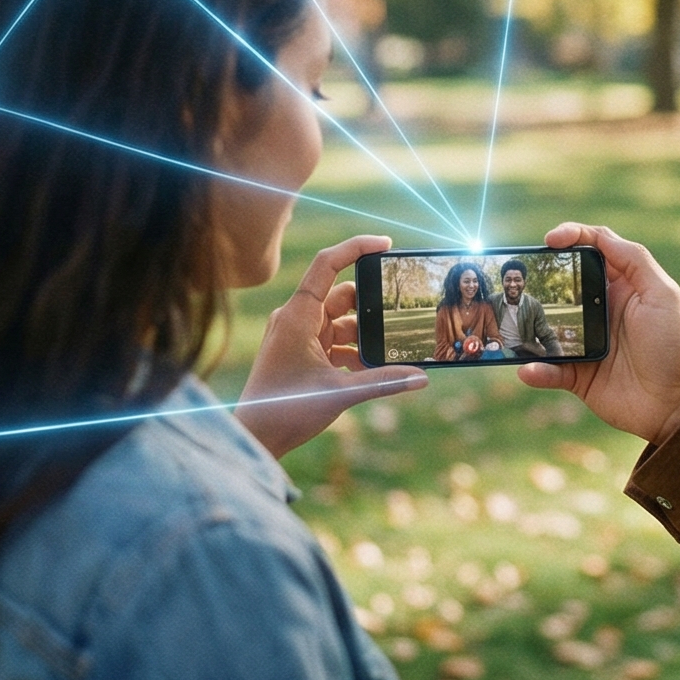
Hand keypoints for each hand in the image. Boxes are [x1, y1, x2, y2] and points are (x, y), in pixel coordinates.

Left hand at [238, 234, 427, 460]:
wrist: (257, 436)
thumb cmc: (285, 410)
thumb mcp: (340, 394)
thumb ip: (383, 382)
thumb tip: (422, 377)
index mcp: (298, 315)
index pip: (327, 265)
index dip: (356, 248)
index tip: (386, 243)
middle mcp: (297, 319)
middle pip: (341, 295)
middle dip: (372, 305)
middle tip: (403, 312)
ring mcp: (298, 336)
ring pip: (341, 322)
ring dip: (366, 335)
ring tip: (395, 347)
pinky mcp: (302, 354)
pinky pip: (335, 342)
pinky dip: (356, 351)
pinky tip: (377, 369)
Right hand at [516, 222, 679, 444]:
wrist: (679, 406)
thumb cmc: (675, 347)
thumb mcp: (664, 295)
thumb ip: (635, 261)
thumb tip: (597, 237)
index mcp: (622, 287)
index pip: (591, 250)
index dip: (570, 236)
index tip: (549, 240)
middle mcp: (600, 310)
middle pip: (561, 285)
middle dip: (539, 278)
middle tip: (521, 277)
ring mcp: (586, 343)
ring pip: (547, 327)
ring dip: (529, 326)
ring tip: (513, 324)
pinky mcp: (579, 375)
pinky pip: (550, 369)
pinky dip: (536, 370)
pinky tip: (528, 369)